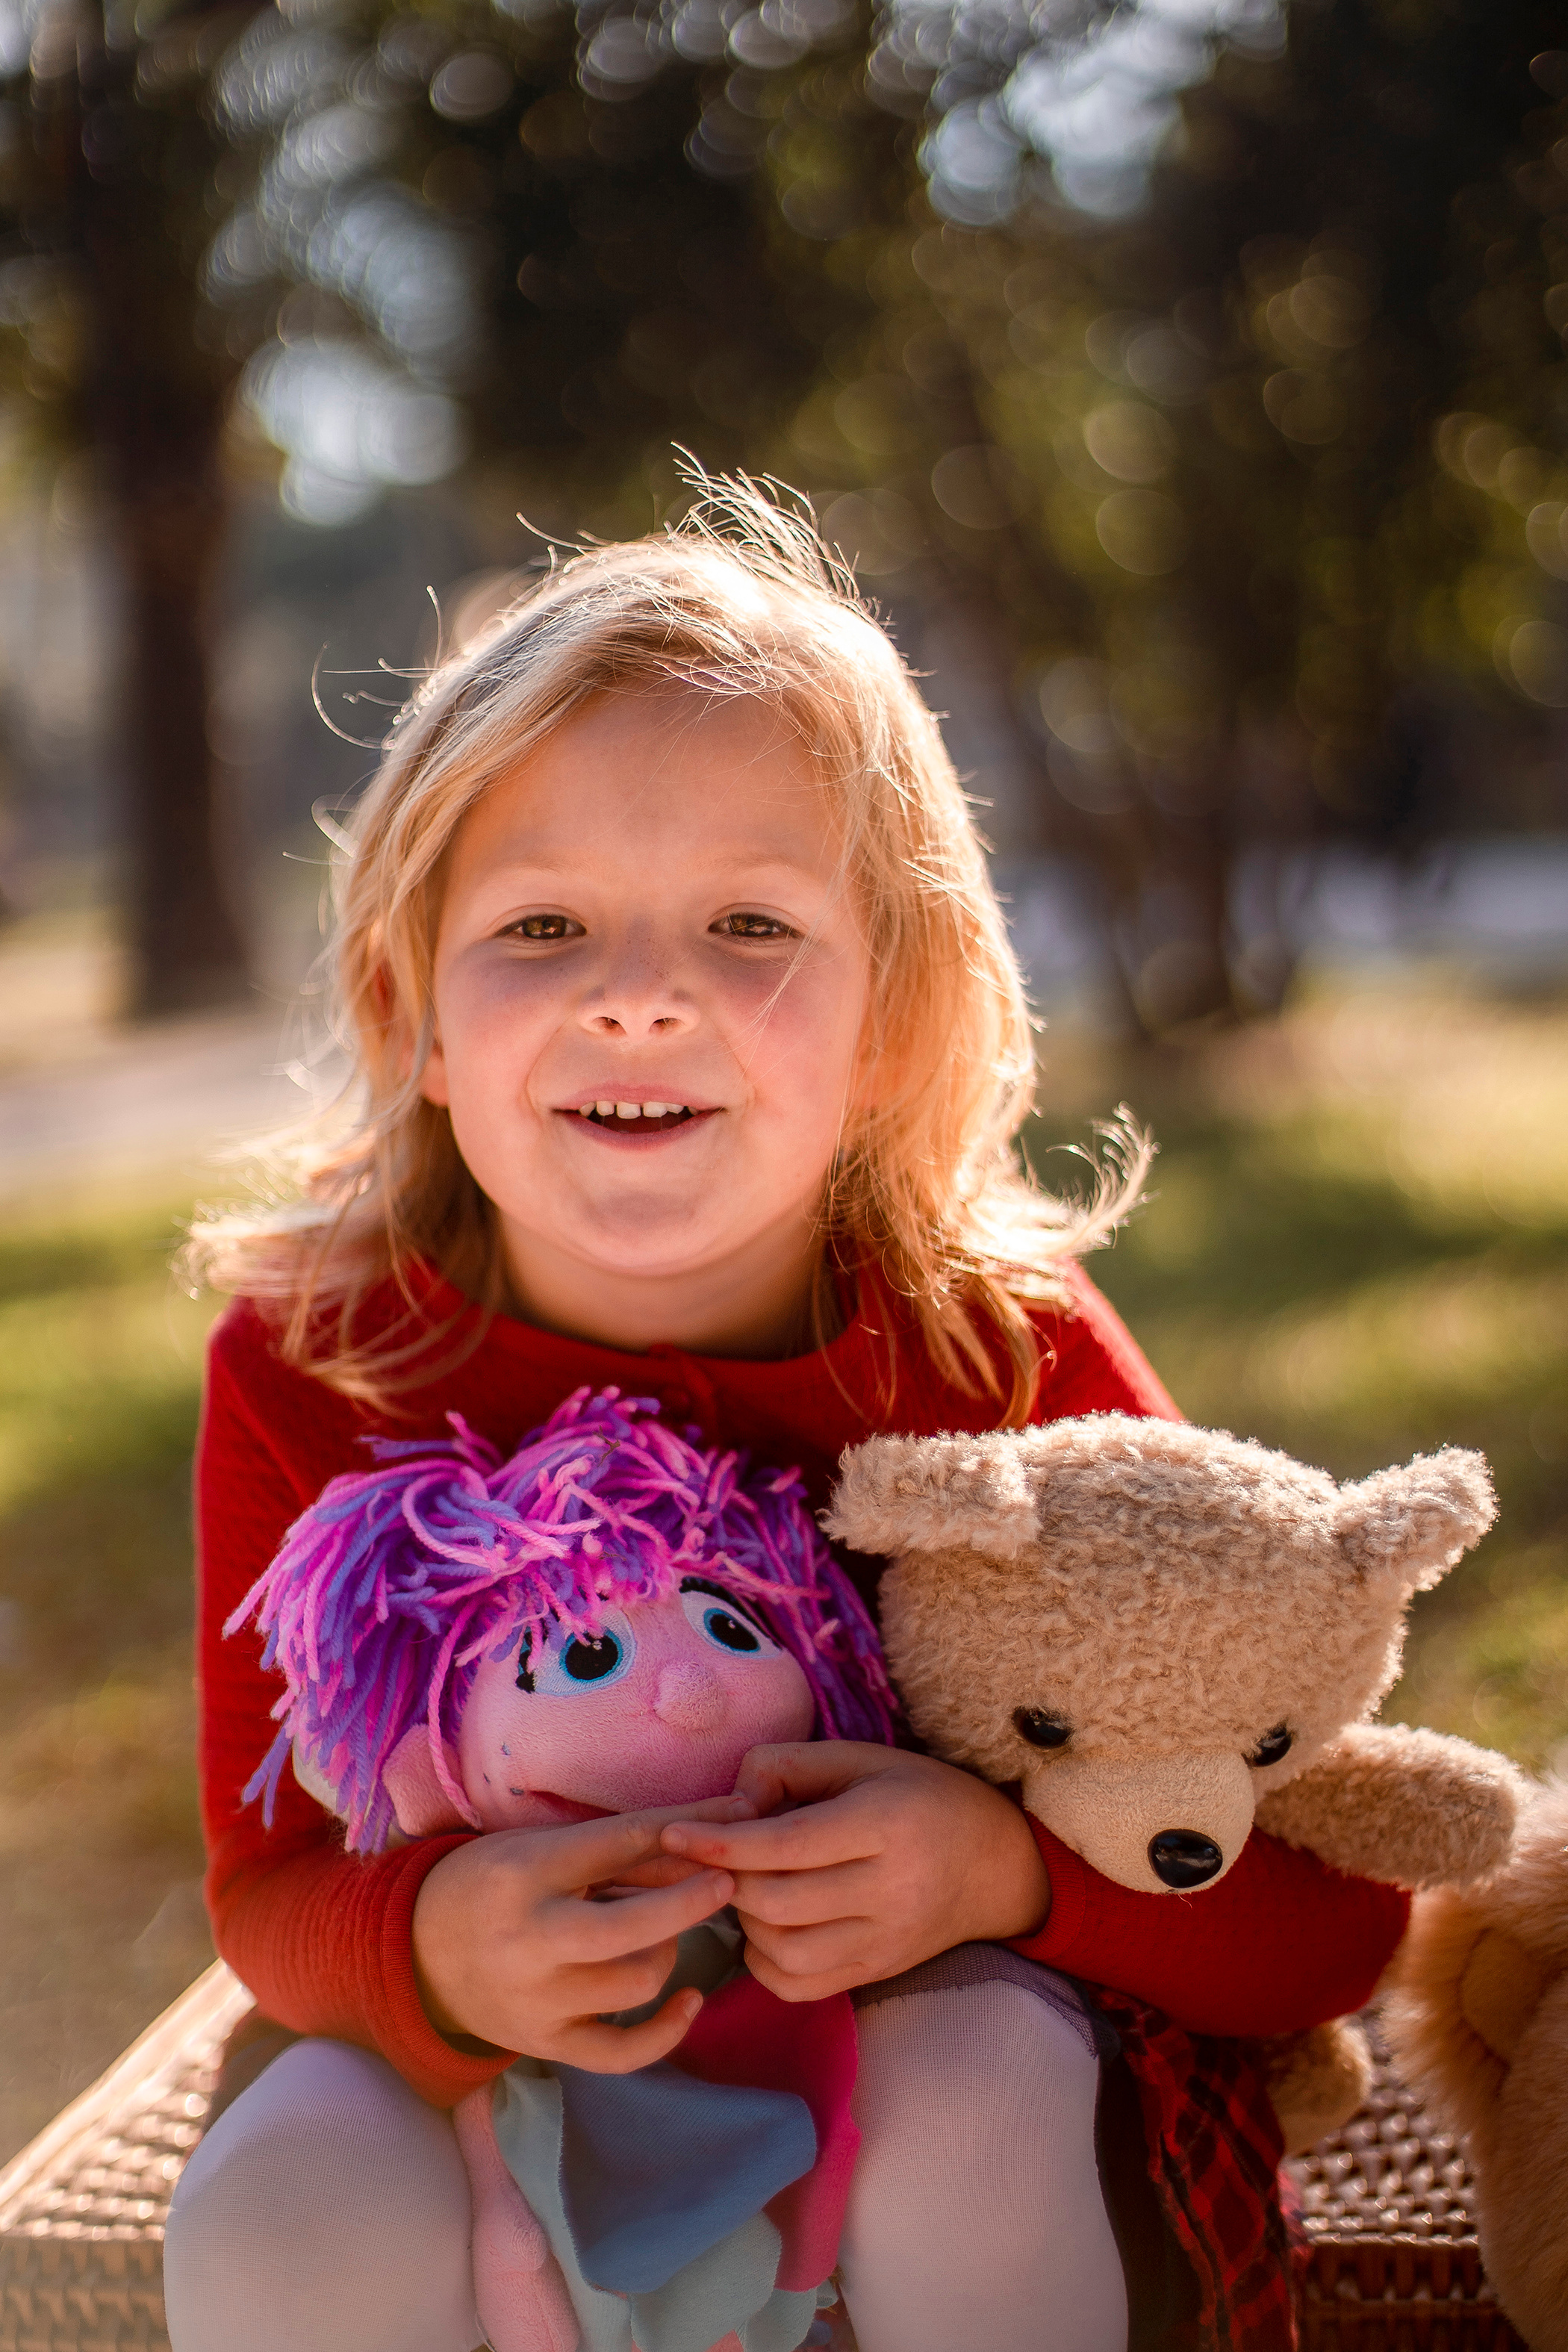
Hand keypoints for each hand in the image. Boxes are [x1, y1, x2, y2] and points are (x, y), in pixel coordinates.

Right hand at [411, 1795, 751, 2069]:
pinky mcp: (546, 2044)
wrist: (418, 1953)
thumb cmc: (494, 1884)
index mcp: (527, 1872)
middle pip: (632, 1927)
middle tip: (726, 1883)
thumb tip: (711, 1827)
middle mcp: (529, 1938)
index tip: (733, 1826)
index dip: (683, 1834)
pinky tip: (689, 2000)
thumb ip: (622, 1845)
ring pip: (636, 1982)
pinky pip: (622, 2052)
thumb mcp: (545, 1846)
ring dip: (667, 1951)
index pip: (619, 1845)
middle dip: (690, 1902)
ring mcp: (537, 1999)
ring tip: (662, 1935)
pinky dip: (666, 2030)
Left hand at [660, 1745, 1051, 2001]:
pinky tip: (767, 1928)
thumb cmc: (919, 1795)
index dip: (722, 1843)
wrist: (993, 1863)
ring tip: (746, 1889)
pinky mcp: (877, 1972)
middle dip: (729, 1880)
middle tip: (716, 1858)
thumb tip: (729, 1805)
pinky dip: (765, 1963)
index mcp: (886, 1824)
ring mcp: (885, 1941)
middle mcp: (889, 1890)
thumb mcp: (860, 1759)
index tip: (674, 1834)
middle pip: (778, 1901)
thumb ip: (787, 1768)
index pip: (787, 1844)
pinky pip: (800, 1985)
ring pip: (784, 1951)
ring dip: (745, 1922)